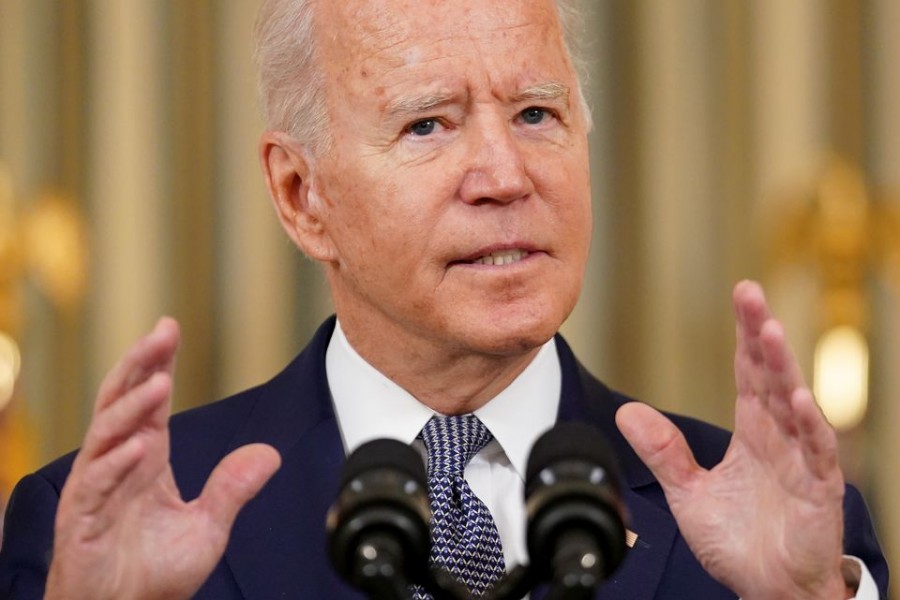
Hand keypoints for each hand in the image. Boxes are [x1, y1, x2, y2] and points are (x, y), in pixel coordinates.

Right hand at [46, 318, 280, 599]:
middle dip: (141, 365)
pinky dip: (116, 464)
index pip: (150, 401)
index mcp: (146, 458)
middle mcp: (119, 464)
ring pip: (106, 434)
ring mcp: (97, 489)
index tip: (170, 328)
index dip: (158, 363)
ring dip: (132, 408)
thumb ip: (232, 488)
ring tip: (158, 384)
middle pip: (123, 401)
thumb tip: (269, 453)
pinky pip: (96, 485)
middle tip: (161, 333)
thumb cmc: (154, 572)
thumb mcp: (207, 526)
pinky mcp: (81, 521)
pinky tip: (139, 445)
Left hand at [616, 281, 847, 599]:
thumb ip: (663, 451)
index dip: (745, 336)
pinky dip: (807, 423)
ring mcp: (801, 461)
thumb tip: (627, 411)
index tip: (742, 295)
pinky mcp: (818, 490)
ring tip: (769, 332)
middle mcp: (778, 438)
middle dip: (761, 334)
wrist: (766, 591)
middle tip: (751, 293)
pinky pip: (815, 450)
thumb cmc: (738, 543)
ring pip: (794, 404)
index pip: (748, 374)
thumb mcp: (688, 492)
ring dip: (782, 367)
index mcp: (753, 433)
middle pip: (770, 376)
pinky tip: (794, 396)